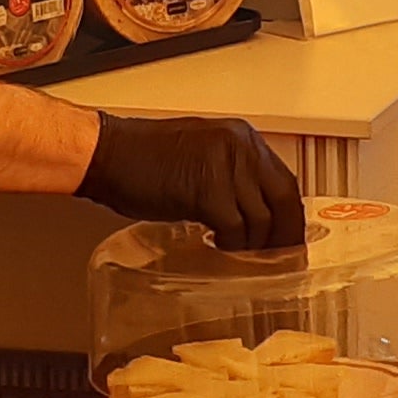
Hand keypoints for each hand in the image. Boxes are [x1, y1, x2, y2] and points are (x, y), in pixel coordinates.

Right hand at [82, 113, 306, 250]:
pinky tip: (217, 247)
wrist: (107, 152)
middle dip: (285, 235)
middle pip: (284, 199)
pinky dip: (231, 246)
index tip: (290, 239)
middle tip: (283, 260)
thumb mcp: (201, 158)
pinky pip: (235, 229)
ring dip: (253, 245)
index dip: (290, 216)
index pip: (284, 181)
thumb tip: (255, 215)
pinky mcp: (207, 190)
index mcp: (241, 138)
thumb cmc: (143, 158)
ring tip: (240, 256)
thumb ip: (232, 179)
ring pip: (261, 218)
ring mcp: (225, 166)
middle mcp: (240, 146)